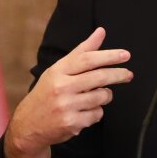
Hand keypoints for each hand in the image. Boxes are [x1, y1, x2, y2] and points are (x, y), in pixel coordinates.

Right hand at [3, 27, 131, 157]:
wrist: (28, 125)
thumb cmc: (47, 93)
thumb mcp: (59, 70)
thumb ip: (81, 52)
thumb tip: (101, 31)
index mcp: (57, 71)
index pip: (86, 59)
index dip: (108, 56)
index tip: (125, 54)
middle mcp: (61, 87)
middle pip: (98, 77)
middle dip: (118, 75)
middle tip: (128, 74)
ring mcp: (66, 106)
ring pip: (101, 97)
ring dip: (104, 96)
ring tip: (95, 97)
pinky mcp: (71, 123)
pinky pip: (97, 114)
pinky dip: (95, 113)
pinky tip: (83, 112)